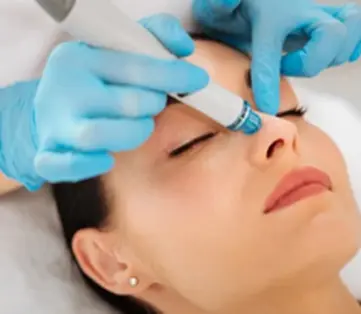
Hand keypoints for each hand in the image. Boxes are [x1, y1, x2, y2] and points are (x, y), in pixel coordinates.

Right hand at [0, 14, 208, 189]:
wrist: (46, 109)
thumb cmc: (92, 80)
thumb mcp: (117, 50)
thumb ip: (154, 37)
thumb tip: (184, 46)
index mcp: (80, 58)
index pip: (135, 66)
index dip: (172, 74)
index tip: (197, 79)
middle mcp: (64, 90)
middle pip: (126, 103)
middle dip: (152, 104)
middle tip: (153, 102)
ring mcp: (55, 125)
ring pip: (100, 135)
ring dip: (132, 133)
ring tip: (137, 125)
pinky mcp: (48, 154)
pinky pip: (70, 165)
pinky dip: (92, 164)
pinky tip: (107, 157)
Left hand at [193, 0, 360, 113]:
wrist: (244, 4)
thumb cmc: (230, 10)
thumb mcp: (217, 8)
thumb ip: (220, 5)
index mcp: (272, 14)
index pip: (273, 49)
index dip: (269, 81)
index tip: (265, 107)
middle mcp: (302, 12)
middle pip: (332, 35)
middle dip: (310, 63)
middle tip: (286, 68)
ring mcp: (317, 17)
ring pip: (348, 35)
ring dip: (331, 56)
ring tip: (304, 63)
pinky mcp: (325, 25)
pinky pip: (354, 34)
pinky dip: (348, 48)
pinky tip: (327, 56)